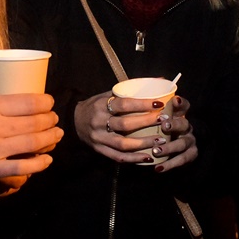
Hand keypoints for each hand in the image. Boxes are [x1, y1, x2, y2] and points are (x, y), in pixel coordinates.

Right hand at [0, 94, 62, 186]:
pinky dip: (39, 164)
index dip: (46, 103)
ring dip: (50, 139)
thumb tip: (25, 106)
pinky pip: (22, 167)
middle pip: (35, 123)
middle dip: (50, 121)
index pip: (28, 102)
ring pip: (33, 143)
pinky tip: (47, 160)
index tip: (50, 104)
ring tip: (57, 135)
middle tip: (55, 120)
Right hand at [74, 92, 196, 169]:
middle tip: (164, 121)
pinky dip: (133, 158)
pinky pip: (118, 157)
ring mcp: (99, 138)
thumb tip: (159, 80)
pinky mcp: (99, 150)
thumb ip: (129, 91)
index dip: (142, 104)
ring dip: (143, 143)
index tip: (159, 104)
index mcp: (101, 105)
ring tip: (160, 140)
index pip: (123, 104)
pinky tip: (147, 157)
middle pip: (125, 124)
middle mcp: (99, 121)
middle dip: (146, 123)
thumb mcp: (107, 94)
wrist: (73, 121)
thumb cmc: (96, 106)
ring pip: (123, 143)